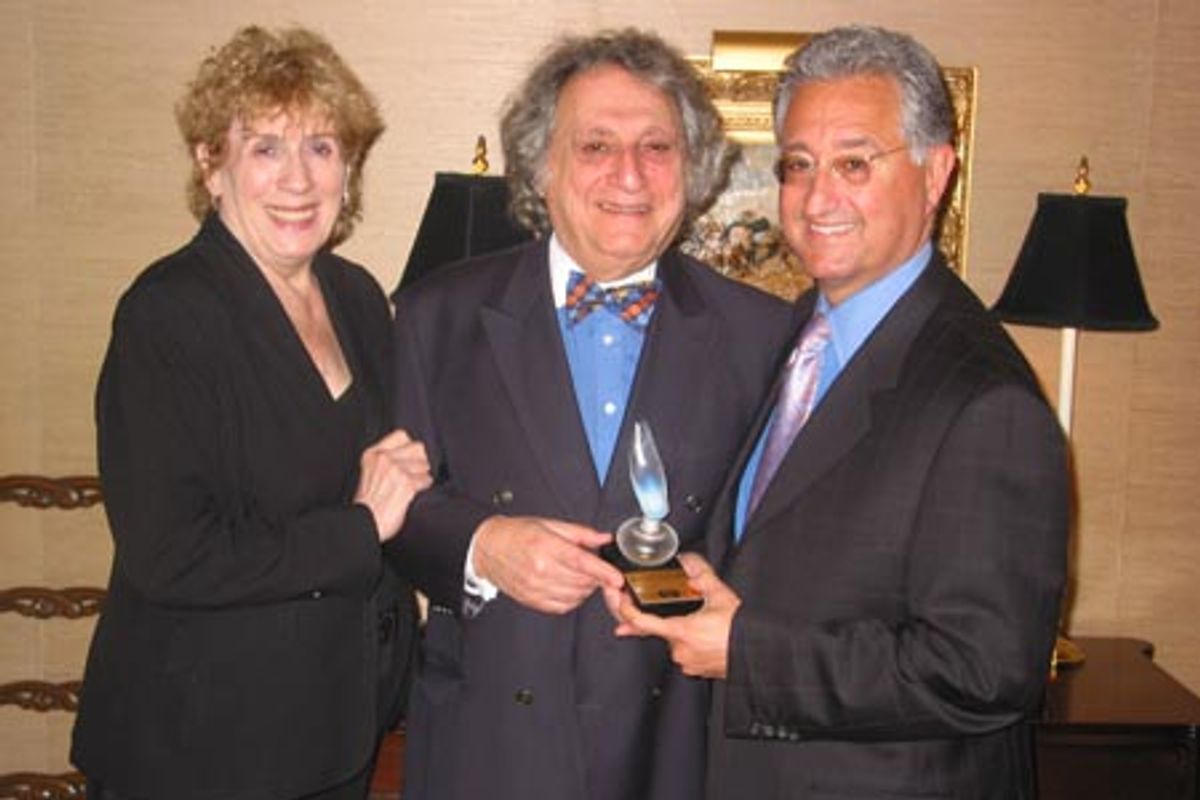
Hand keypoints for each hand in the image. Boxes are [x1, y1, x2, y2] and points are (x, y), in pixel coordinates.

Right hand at [354, 429, 431, 541]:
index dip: (410, 447)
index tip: (410, 458)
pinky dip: (423, 486)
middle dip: (420, 461)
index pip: (401, 435)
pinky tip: (414, 493)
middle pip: (418, 448)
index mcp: (373, 454)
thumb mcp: (369, 473)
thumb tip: (409, 457)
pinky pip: (426, 479)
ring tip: (412, 486)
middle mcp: (384, 458)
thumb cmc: (367, 504)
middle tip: (415, 473)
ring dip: (422, 476)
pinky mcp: (406, 483)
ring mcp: (396, 470)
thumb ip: (384, 461)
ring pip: (424, 465)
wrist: (364, 523)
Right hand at [472, 516, 623, 614]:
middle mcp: (540, 569)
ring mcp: (535, 587)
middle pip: (581, 581)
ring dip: (585, 589)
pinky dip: (572, 599)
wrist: (489, 548)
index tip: (617, 578)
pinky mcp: (532, 600)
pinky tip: (569, 587)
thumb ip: (580, 533)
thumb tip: (604, 539)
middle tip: (595, 568)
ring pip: (575, 596)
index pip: (581, 562)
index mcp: (546, 546)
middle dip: (596, 577)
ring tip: (579, 575)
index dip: (602, 572)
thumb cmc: (518, 534)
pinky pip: (562, 607)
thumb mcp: (550, 524)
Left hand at [614, 552, 739, 678]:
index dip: (627, 611)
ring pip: (674, 641)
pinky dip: (691, 644)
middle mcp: (680, 650)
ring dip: (682, 631)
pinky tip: (705, 637)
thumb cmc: (741, 630)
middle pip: (661, 630)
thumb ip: (701, 574)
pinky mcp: (695, 670)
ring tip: (702, 623)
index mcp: (681, 631)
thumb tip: (689, 561)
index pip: (642, 622)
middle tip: (688, 612)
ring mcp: (687, 663)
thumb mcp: (720, 595)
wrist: (759, 653)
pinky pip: (685, 653)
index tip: (621, 602)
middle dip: (670, 618)